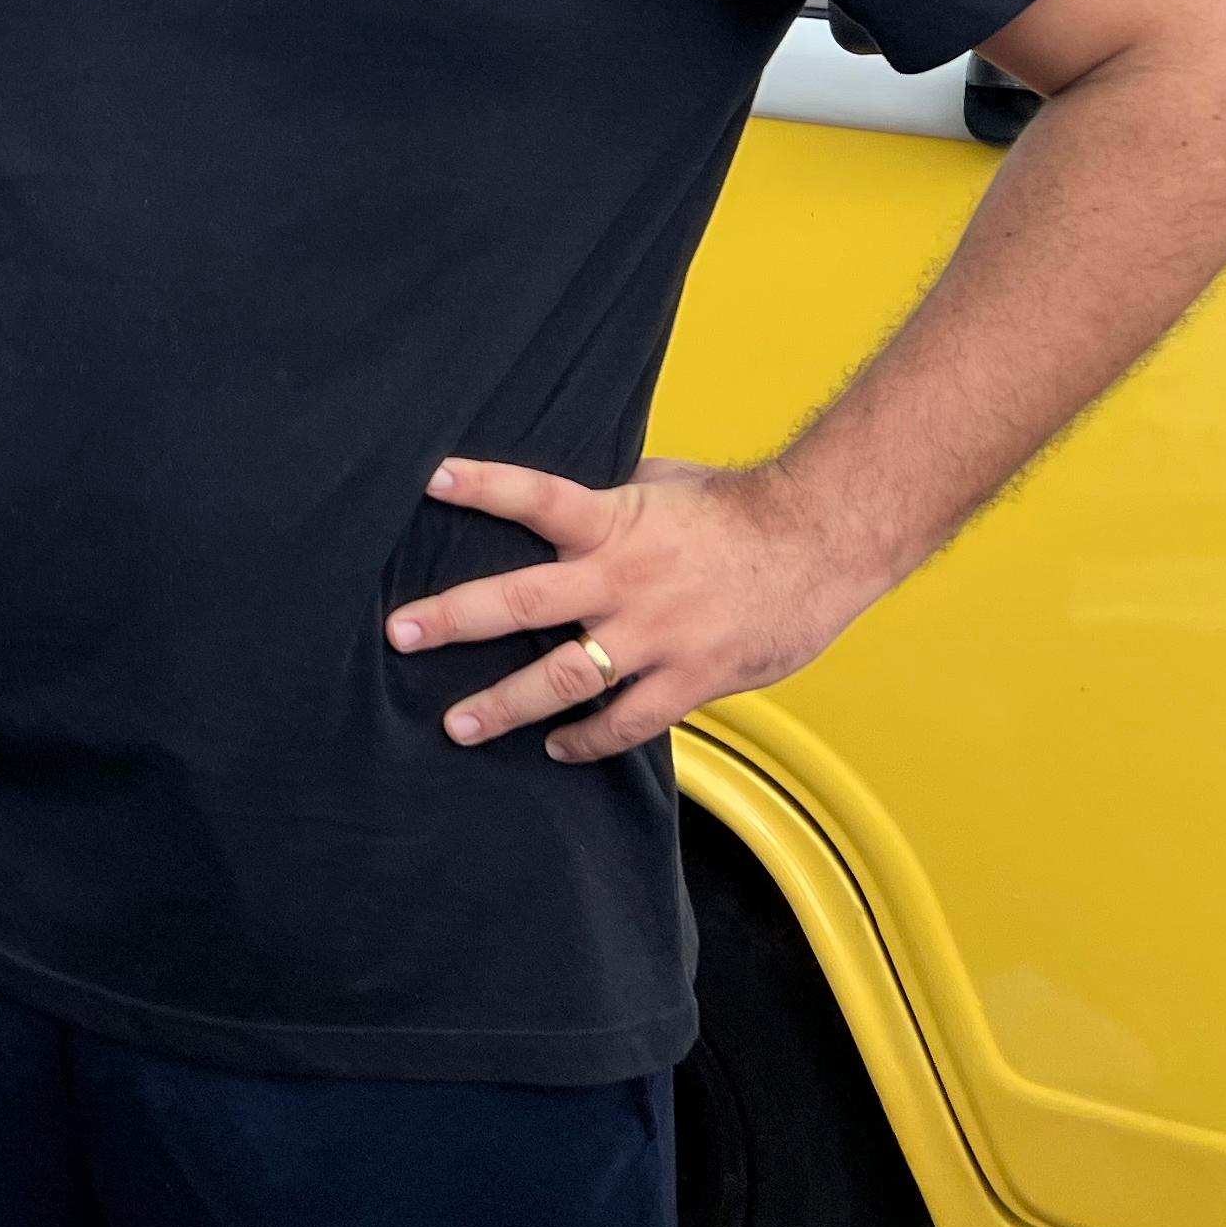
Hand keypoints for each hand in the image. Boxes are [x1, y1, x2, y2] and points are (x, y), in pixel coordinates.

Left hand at [384, 455, 877, 764]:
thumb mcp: (667, 481)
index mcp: (616, 522)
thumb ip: (613, 496)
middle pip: (522, 601)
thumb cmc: (742, 507)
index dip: (484, 486)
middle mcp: (624, 580)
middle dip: (454, 619)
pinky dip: (587, 739)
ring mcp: (654, 636)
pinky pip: (627, 722)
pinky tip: (555, 747)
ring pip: (562, 678)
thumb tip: (567, 498)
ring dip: (504, 704)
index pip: (537, 497)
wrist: (825, 542)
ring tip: (457, 724)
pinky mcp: (690, 679)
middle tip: (400, 635)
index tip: (429, 479)